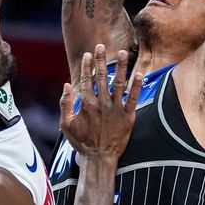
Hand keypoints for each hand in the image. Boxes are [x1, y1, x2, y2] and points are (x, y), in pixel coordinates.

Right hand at [59, 45, 140, 159]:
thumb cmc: (81, 142)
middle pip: (101, 77)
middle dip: (101, 60)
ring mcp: (116, 109)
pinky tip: (139, 74)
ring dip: (121, 67)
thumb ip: (64, 104)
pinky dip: (137, 86)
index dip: (88, 65)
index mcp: (87, 104)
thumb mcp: (66, 124)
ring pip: (119, 83)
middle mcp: (102, 103)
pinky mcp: (128, 117)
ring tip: (123, 53)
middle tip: (102, 46)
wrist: (99, 158)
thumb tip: (67, 84)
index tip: (89, 54)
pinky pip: (133, 99)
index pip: (87, 79)